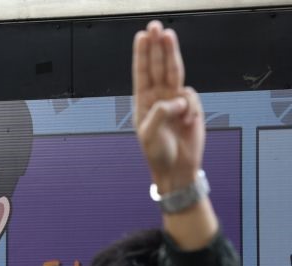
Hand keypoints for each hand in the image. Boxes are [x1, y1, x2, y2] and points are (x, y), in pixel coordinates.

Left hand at [133, 20, 203, 193]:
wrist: (176, 169)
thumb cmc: (158, 154)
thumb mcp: (151, 135)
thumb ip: (160, 114)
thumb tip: (177, 98)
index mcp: (143, 102)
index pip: (143, 73)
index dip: (143, 55)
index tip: (142, 37)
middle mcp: (159, 98)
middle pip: (159, 66)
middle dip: (158, 46)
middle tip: (156, 27)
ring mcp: (176, 101)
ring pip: (175, 72)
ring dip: (172, 53)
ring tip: (169, 35)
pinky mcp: (191, 108)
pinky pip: (192, 98)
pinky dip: (190, 108)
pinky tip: (187, 122)